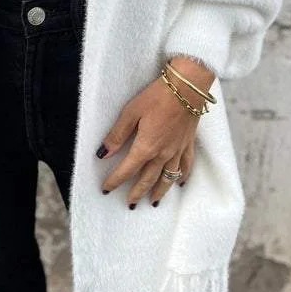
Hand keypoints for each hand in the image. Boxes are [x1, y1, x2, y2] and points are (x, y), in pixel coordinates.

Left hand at [96, 58, 213, 208]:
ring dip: (160, 191)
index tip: (106, 190)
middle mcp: (162, 154)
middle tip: (130, 204)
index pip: (127, 170)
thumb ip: (117, 135)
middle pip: (148, 179)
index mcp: (146, 147)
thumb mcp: (131, 112)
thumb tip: (103, 154)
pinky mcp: (188, 143)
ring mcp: (177, 150)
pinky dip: (182, 176)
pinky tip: (181, 183)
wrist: (187, 87)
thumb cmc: (157, 96)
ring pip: (168, 177)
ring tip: (154, 202)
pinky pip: (186, 166)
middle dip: (137, 193)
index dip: (115, 181)